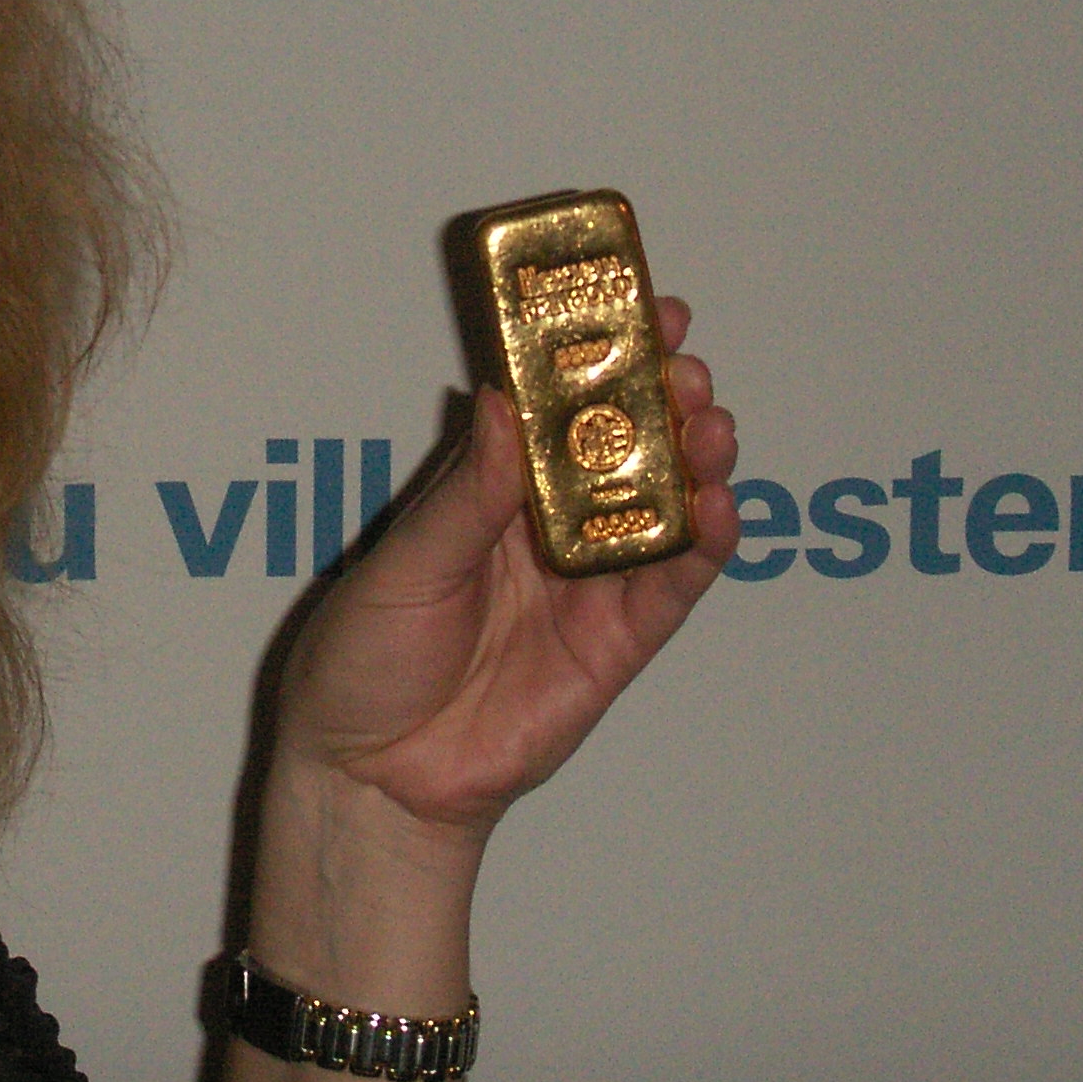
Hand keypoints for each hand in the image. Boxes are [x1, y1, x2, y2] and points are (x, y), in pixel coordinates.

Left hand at [269, 297, 738, 842]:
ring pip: (662, 505)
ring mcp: (588, 582)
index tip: (638, 303)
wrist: (372, 777)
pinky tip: (720, 505)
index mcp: (488, 488)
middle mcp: (547, 524)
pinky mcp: (616, 643)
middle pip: (622, 445)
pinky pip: (672, 586)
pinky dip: (703, 545)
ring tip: (710, 421)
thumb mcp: (402, 565)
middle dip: (661, 396)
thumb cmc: (362, 661)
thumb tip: (505, 403)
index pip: (557, 404)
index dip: (600, 354)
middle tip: (684, 361)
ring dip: (695, 458)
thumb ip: (466, 497)